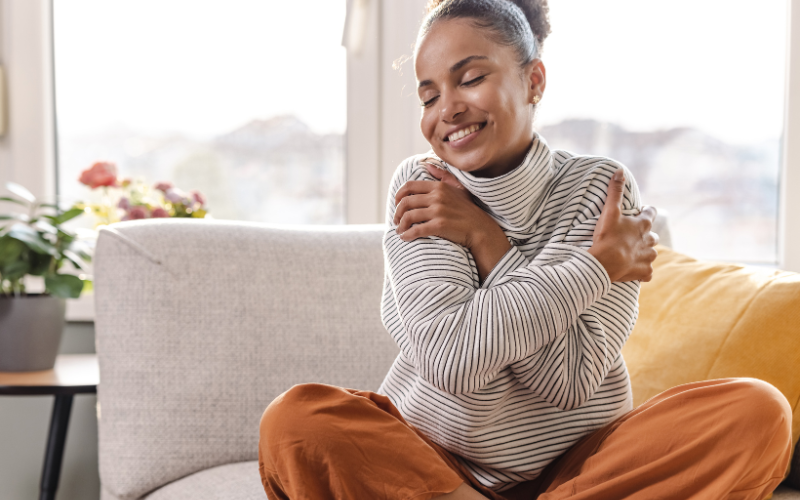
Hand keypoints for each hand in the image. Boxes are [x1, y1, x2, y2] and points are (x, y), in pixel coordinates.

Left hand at [394, 163, 510, 279]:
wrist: (481, 229)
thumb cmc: (469, 210)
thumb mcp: (458, 188)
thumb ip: (443, 176)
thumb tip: (428, 164)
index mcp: (439, 187)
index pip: (409, 187)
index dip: (398, 196)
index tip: (397, 204)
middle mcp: (437, 197)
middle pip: (406, 202)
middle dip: (397, 213)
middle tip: (396, 220)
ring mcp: (438, 211)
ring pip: (408, 216)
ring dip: (400, 225)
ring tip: (399, 230)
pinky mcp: (439, 225)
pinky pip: (416, 230)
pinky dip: (407, 235)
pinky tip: (405, 237)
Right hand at [588, 169, 658, 281]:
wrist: (605, 263)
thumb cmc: (608, 236)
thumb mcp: (610, 211)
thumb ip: (615, 191)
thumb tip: (620, 171)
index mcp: (643, 225)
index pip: (651, 213)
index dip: (646, 211)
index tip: (640, 212)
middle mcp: (650, 241)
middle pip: (652, 235)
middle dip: (645, 235)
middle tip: (631, 235)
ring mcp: (648, 258)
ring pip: (651, 254)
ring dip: (644, 253)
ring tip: (631, 253)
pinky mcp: (644, 272)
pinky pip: (647, 273)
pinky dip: (642, 271)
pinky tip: (634, 270)